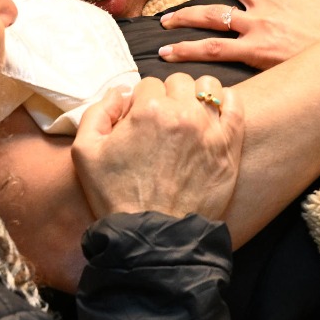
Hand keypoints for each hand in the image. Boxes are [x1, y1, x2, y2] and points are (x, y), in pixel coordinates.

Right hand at [72, 75, 243, 220]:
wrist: (153, 235)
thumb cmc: (116, 196)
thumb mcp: (85, 152)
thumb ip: (97, 111)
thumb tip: (120, 91)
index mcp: (146, 111)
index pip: (146, 85)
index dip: (140, 103)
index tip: (139, 122)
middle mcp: (181, 114)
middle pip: (177, 83)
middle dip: (167, 97)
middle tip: (161, 123)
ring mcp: (208, 129)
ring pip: (207, 87)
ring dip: (197, 96)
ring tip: (188, 116)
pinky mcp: (228, 146)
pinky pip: (234, 104)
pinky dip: (226, 101)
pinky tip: (214, 113)